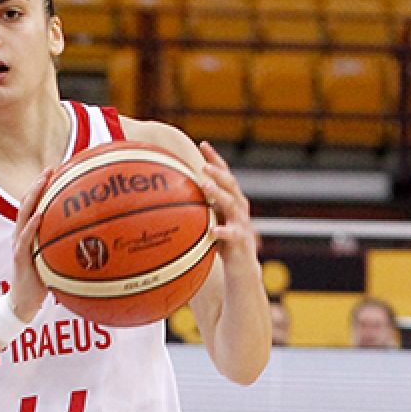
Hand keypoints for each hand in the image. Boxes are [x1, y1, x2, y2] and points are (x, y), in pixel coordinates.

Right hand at [7, 168, 56, 321]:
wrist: (24, 303)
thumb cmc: (42, 282)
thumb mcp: (57, 261)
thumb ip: (70, 248)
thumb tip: (101, 240)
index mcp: (31, 233)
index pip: (35, 204)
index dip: (44, 186)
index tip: (59, 169)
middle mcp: (22, 234)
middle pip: (27, 202)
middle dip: (38, 184)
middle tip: (51, 168)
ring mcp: (19, 244)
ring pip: (23, 214)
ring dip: (32, 196)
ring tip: (43, 181)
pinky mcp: (19, 257)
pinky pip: (25, 238)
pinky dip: (32, 225)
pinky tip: (40, 214)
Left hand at [196, 141, 257, 260]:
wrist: (242, 268)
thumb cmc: (222, 242)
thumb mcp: (209, 220)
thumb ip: (198, 206)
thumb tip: (168, 196)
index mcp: (232, 199)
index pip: (224, 174)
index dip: (215, 158)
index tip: (203, 143)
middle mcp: (239, 207)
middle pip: (230, 184)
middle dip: (218, 172)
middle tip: (204, 164)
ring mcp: (242, 223)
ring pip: (232, 205)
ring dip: (219, 194)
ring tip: (206, 186)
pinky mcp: (241, 241)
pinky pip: (232, 235)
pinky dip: (223, 231)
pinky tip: (213, 230)